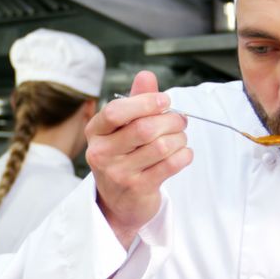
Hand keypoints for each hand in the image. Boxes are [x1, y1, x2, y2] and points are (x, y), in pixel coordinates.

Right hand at [85, 71, 191, 246]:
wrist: (118, 203)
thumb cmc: (123, 157)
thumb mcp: (123, 128)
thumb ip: (135, 101)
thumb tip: (146, 75)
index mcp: (95, 132)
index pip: (116, 111)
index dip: (145, 102)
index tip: (165, 101)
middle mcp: (102, 153)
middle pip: (144, 128)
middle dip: (170, 120)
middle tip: (181, 120)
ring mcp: (118, 173)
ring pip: (160, 146)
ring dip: (179, 138)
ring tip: (180, 138)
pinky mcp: (137, 189)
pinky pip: (170, 165)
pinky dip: (184, 155)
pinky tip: (183, 153)